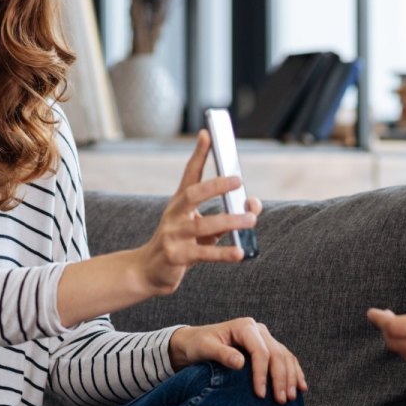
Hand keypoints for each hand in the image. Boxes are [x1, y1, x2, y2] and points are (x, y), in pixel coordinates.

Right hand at [136, 130, 261, 296]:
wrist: (150, 271)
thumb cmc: (182, 244)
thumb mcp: (205, 228)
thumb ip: (230, 215)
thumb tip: (255, 206)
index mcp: (180, 203)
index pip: (189, 173)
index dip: (199, 154)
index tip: (207, 134)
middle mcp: (174, 215)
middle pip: (193, 194)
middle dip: (216, 185)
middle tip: (238, 180)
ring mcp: (173, 235)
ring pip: (203, 225)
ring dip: (230, 221)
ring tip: (251, 220)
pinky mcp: (176, 256)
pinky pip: (204, 254)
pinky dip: (224, 253)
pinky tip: (240, 252)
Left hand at [168, 317, 307, 402]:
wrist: (196, 342)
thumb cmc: (198, 344)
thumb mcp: (205, 348)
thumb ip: (222, 354)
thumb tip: (240, 363)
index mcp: (245, 327)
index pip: (261, 352)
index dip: (262, 374)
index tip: (260, 394)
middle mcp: (259, 330)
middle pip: (277, 354)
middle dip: (281, 379)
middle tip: (281, 400)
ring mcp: (265, 338)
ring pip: (285, 357)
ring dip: (291, 377)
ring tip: (290, 398)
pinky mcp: (267, 348)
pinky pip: (286, 359)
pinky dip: (295, 372)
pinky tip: (301, 387)